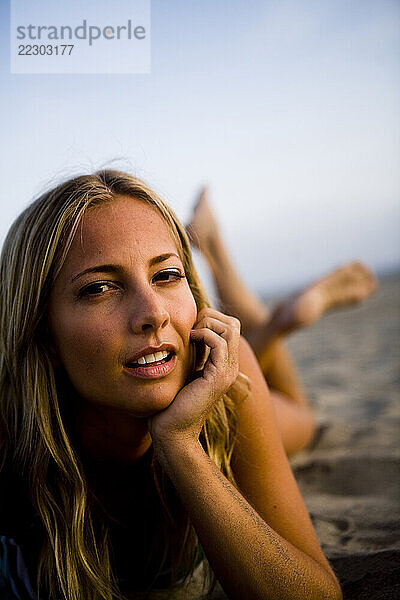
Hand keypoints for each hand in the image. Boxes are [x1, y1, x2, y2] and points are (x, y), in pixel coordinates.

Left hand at [148, 308, 240, 450]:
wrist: (172, 431)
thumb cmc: (170, 402)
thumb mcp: (182, 369)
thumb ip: (189, 352)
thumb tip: (184, 330)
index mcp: (222, 363)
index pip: (229, 325)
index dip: (208, 319)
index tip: (187, 328)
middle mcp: (229, 366)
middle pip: (233, 323)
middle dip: (209, 317)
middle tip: (189, 328)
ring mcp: (227, 371)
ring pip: (230, 328)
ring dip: (206, 324)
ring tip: (189, 334)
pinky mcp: (219, 377)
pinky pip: (220, 342)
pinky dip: (203, 334)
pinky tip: (189, 341)